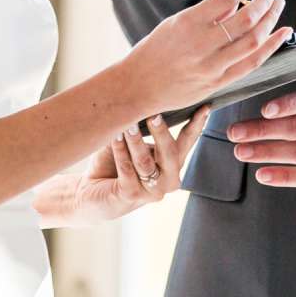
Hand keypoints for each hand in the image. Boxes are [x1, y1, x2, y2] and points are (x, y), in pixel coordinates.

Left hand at [62, 114, 204, 225]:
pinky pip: (127, 170)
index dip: (197, 124)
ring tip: (128, 125)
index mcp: (173, 163)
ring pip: (146, 162)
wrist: (90, 193)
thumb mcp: (131, 141)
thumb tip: (140, 100)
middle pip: (171, 153)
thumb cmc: (114, 163)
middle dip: (162, 132)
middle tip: (154, 114)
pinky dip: (120, 151)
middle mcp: (168, 179)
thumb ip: (140, 126)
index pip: (188, 141)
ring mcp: (152, 191)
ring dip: (136, 141)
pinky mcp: (131, 196)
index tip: (204, 106)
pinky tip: (114, 137)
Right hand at [129, 0, 289, 115]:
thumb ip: (209, 8)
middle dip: (264, 1)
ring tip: (278, 6)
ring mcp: (211, 66)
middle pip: (246, 19)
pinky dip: (270, 46)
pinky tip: (281, 34)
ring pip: (253, 41)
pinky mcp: (218, 83)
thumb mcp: (176, 22)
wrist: (137, 86)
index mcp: (188, 23)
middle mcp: (201, 45)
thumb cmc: (153, 51)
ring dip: (271, 20)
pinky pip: (252, 63)